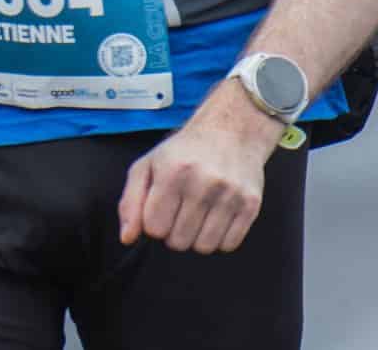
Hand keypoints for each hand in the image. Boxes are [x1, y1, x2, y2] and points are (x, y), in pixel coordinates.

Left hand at [117, 85, 281, 252]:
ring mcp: (229, 194)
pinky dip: (219, 238)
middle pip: (178, 241)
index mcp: (172, 171)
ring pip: (204, 247)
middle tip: (180, 212)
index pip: (154, 227)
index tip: (160, 211)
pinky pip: (229, 245)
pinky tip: (215, 217)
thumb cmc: (184, 151)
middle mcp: (202, 182)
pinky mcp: (250, 204)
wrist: (231, 130)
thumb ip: (130, 201)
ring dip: (196, 238)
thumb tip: (127, 237)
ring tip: (197, 215)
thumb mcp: (148, 165)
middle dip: (174, 232)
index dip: (154, 224)